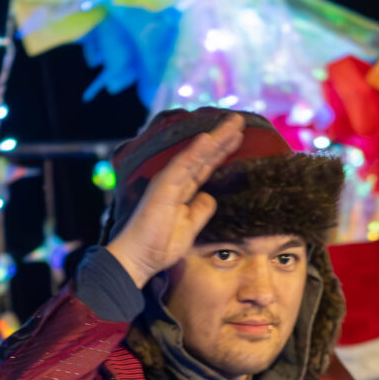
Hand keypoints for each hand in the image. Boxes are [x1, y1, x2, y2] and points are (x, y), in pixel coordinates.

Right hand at [103, 115, 244, 283]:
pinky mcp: (162, 187)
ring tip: (234, 122)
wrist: (139, 258)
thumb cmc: (159, 245)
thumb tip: (210, 196)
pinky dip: (196, 151)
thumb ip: (201, 210)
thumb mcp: (190, 227)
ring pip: (196, 155)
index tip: (239, 137)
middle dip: (223, 138)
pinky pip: (182, 165)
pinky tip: (209, 138)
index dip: (222, 151)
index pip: (206, 166)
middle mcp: (175, 181)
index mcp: (183, 191)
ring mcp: (169, 182)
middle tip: (240, 120)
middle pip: (204, 156)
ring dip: (215, 138)